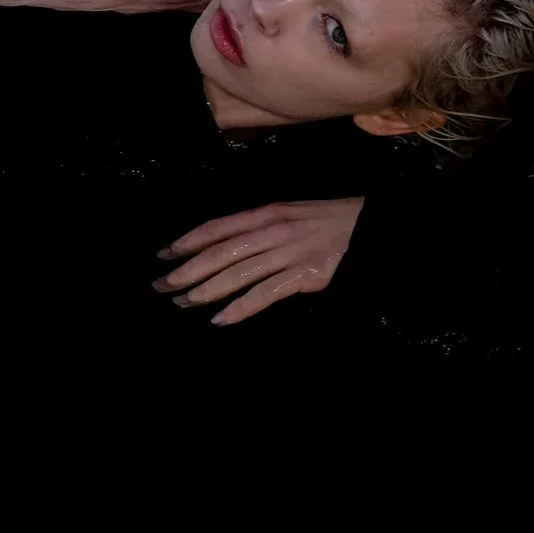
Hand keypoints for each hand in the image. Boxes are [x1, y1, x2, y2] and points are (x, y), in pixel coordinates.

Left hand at [151, 197, 363, 324]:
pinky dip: (240, 308)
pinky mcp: (305, 276)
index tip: (165, 255)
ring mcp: (288, 254)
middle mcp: (272, 231)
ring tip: (183, 302)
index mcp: (265, 213)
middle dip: (187, 270)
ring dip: (205, 290)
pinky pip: (265, 294)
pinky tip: (220, 319)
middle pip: (219, 253)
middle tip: (163, 285)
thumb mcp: (288, 213)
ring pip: (236, 274)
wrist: (371, 227)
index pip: (216, 228)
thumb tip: (222, 243)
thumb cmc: (326, 221)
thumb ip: (257, 226)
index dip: (187, 242)